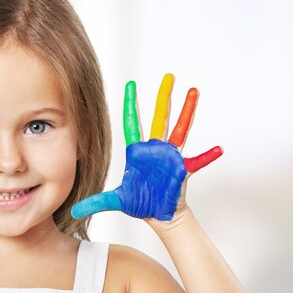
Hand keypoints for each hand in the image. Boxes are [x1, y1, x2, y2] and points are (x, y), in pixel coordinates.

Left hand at [71, 73, 221, 220]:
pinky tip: (218, 149)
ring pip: (180, 129)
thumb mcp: (116, 200)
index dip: (131, 103)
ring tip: (193, 92)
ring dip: (186, 111)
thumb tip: (74, 210)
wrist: (158, 216)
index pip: (132, 122)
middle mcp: (155, 148)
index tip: (131, 84)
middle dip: (163, 97)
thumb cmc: (140, 203)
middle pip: (159, 117)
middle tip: (169, 77)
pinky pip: (197, 161)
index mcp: (138, 151)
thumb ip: (97, 202)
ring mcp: (171, 156)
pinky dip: (207, 156)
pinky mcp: (182, 169)